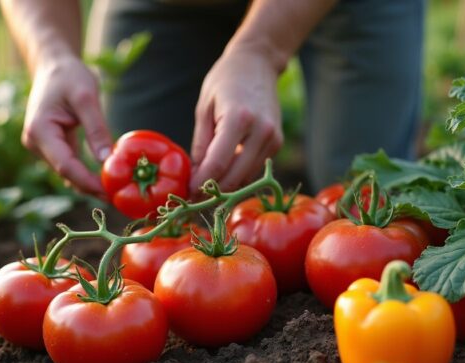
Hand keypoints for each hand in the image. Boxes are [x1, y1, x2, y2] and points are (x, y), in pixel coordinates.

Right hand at [21, 56, 111, 196]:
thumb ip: (97, 129)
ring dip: (89, 181)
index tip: (110, 193)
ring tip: (116, 190)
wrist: (53, 65)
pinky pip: (69, 164)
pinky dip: (85, 172)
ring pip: (68, 172)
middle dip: (91, 186)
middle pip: (66, 172)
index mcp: (40, 131)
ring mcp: (41, 146)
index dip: (87, 182)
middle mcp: (35, 142)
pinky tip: (105, 178)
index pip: (65, 165)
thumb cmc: (69, 76)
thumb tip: (108, 161)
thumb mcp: (87, 97)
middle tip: (119, 197)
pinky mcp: (50, 147)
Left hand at [191, 48, 282, 194]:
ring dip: (226, 187)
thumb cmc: (225, 81)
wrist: (258, 63)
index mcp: (239, 119)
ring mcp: (273, 139)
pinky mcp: (277, 143)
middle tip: (193, 196)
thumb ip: (201, 145)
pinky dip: (238, 175)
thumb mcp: (204, 108)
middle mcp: (261, 132)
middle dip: (212, 191)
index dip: (200, 183)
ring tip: (205, 185)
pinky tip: (223, 172)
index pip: (218, 164)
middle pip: (234, 177)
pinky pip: (254, 169)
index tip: (186, 193)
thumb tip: (195, 176)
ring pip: (246, 178)